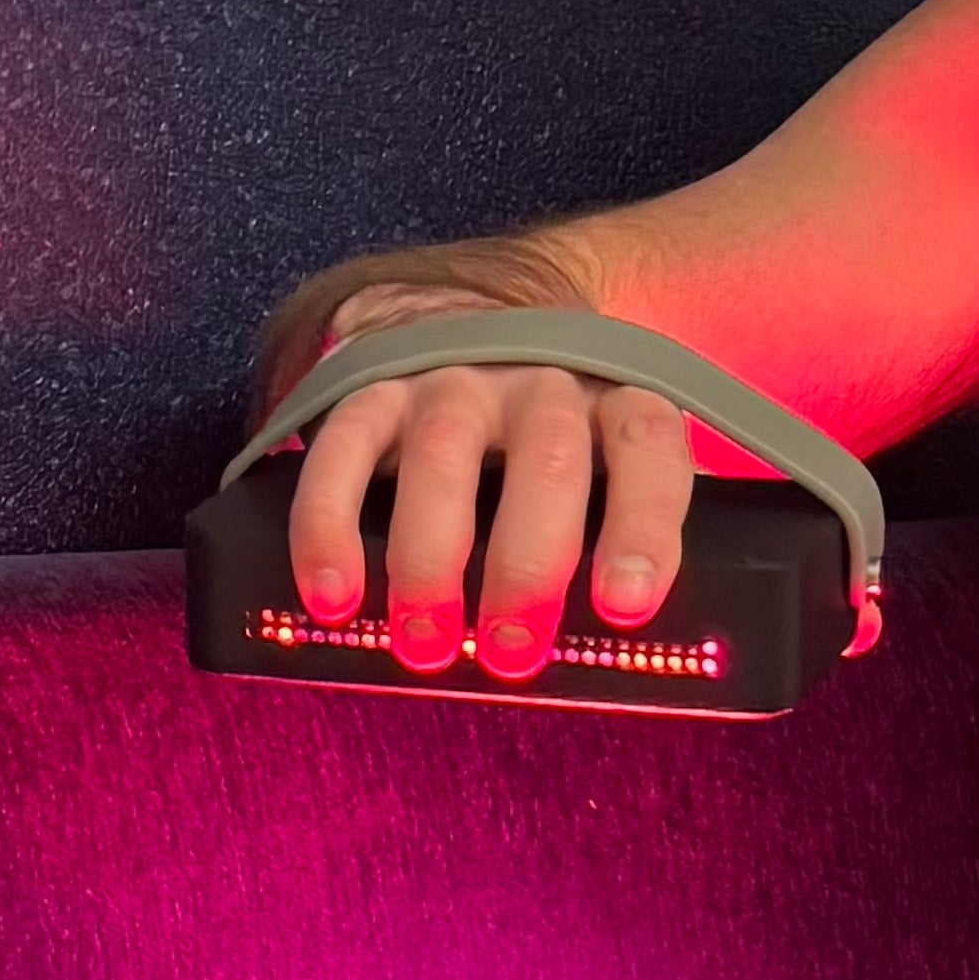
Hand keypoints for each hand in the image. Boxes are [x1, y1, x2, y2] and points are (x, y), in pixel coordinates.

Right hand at [286, 289, 693, 680]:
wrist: (451, 318)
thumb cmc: (542, 452)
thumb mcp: (594, 480)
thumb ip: (600, 548)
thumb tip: (598, 662)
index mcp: (613, 407)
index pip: (649, 451)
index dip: (643, 528)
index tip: (622, 608)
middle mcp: (539, 384)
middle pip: (547, 460)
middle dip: (527, 566)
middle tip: (509, 654)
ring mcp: (450, 381)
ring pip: (443, 455)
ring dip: (430, 560)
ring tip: (422, 644)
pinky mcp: (369, 386)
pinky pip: (343, 450)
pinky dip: (329, 528)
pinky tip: (331, 598)